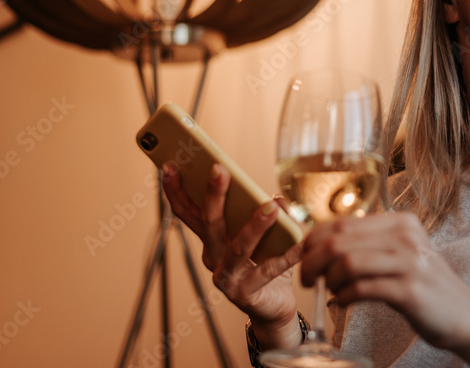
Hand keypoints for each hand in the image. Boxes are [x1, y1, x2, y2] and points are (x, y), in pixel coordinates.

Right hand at [161, 162, 302, 332]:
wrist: (274, 305)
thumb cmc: (265, 263)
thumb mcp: (265, 232)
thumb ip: (269, 212)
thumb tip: (276, 198)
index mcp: (211, 238)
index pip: (188, 211)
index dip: (176, 190)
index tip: (171, 165)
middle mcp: (212, 256)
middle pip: (209, 224)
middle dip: (213, 196)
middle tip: (220, 170)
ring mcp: (226, 277)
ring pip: (237, 248)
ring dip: (253, 226)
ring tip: (270, 208)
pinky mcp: (245, 294)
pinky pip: (267, 271)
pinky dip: (284, 256)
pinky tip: (298, 243)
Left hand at [299, 212, 469, 350]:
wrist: (463, 313)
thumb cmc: (424, 283)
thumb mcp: (401, 252)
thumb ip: (370, 243)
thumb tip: (323, 243)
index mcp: (400, 222)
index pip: (342, 222)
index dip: (314, 239)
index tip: (304, 256)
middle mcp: (405, 237)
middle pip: (339, 240)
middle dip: (313, 261)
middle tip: (306, 279)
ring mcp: (409, 263)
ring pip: (347, 262)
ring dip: (328, 280)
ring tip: (329, 291)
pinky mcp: (410, 292)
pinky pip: (362, 289)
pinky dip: (344, 297)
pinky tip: (343, 302)